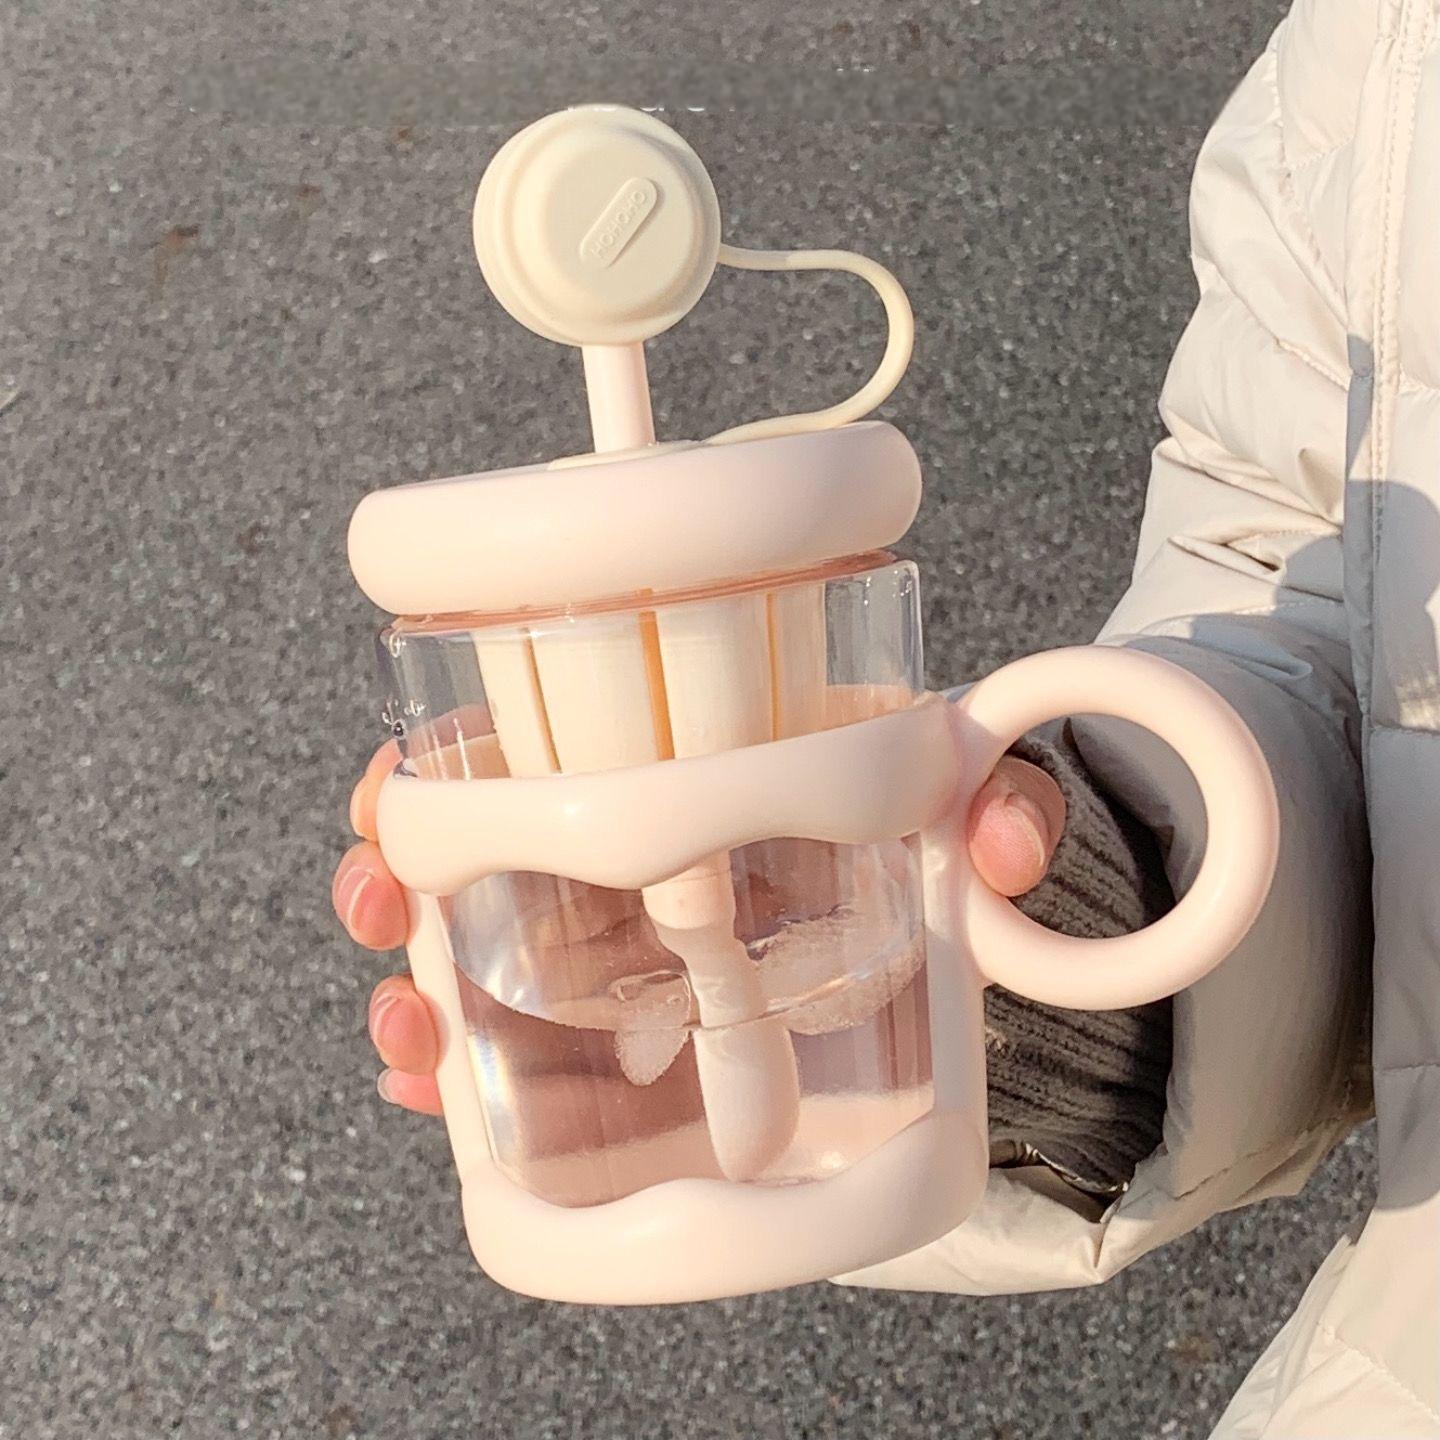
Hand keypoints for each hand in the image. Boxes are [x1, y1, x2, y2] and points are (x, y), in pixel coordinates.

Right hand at [336, 746, 1066, 1116]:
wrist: (967, 955)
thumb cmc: (939, 845)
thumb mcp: (978, 810)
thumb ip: (1008, 808)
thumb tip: (1001, 842)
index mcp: (689, 772)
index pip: (541, 737)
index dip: (452, 756)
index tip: (403, 779)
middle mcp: (633, 856)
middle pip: (477, 852)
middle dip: (400, 874)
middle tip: (377, 899)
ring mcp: (620, 954)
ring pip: (480, 958)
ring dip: (414, 984)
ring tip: (405, 1029)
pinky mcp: (628, 1044)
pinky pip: (526, 1054)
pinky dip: (468, 1073)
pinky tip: (432, 1093)